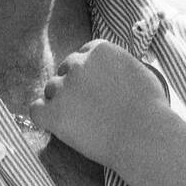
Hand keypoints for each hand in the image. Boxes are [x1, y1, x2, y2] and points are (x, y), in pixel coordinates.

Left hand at [29, 39, 167, 168]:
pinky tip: (57, 125)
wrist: (145, 136)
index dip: (88, 75)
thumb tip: (108, 70)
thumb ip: (116, 64)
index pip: (82, 56)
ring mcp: (63, 87)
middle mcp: (77, 63)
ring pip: (51, 91)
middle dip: (74, 88)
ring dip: (61, 103)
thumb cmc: (150, 108)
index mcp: (98, 49)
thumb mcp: (138, 70)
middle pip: (65, 72)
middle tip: (90, 109)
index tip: (96, 90)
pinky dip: (44, 117)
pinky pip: (36, 110)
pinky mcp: (53, 112)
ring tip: (82, 122)